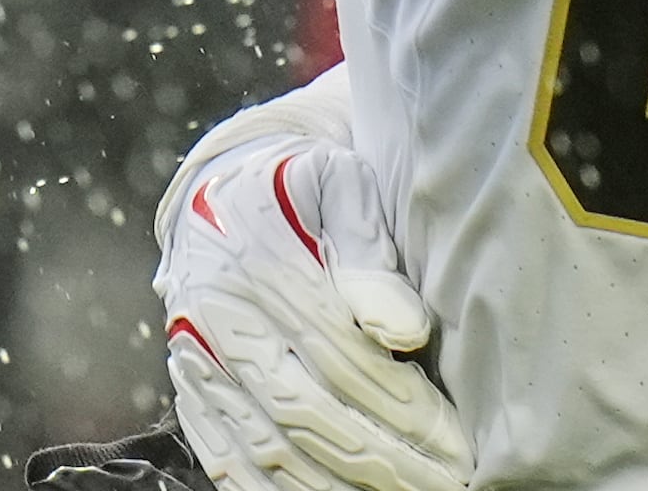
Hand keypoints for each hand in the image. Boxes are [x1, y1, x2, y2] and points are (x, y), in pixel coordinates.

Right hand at [159, 104, 470, 490]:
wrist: (222, 190)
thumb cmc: (300, 188)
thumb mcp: (339, 187)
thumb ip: (368, 251)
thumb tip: (406, 330)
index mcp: (256, 267)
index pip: (338, 357)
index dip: (400, 406)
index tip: (455, 440)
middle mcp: (217, 324)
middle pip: (304, 413)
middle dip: (381, 459)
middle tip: (445, 482)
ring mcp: (197, 365)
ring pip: (268, 448)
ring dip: (338, 485)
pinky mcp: (191, 394)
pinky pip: (228, 459)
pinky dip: (275, 490)